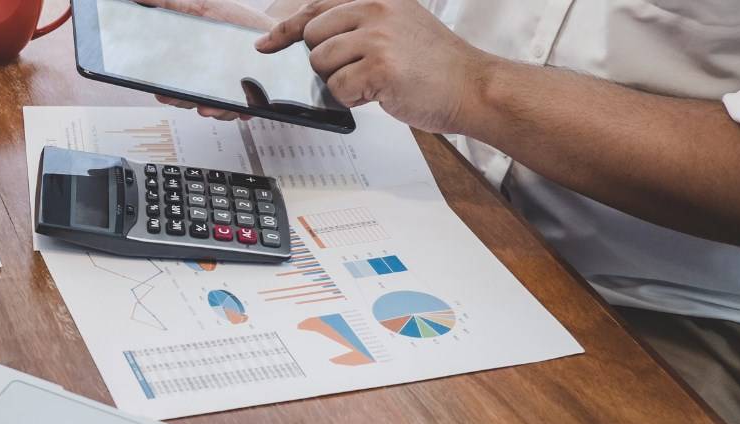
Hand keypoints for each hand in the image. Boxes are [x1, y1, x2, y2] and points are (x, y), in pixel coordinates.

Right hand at [137, 0, 274, 120]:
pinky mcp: (252, 96)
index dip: (165, 91)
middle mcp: (209, 83)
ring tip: (211, 106)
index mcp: (192, 66)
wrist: (268, 26)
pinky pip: (245, 109)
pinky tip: (243, 109)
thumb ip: (168, 4)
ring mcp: (229, 91)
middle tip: (183, 98)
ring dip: (214, 111)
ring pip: (217, 110)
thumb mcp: (198, 7)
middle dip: (186, 102)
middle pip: (190, 101)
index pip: (172, 86)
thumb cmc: (233, 19)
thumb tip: (140, 0)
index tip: (161, 92)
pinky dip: (243, 111)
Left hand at [256, 0, 500, 132]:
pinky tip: (379, 94)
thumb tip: (308, 37)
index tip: (266, 43)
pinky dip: (352, 99)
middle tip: (357, 71)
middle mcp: (376, 10)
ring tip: (374, 82)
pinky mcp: (379, 67)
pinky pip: (337, 88)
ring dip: (340, 82)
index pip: (316, 8)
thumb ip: (359, 23)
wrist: (473, 86)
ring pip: (321, 64)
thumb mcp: (399, 24)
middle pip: (312, 39)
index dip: (285, 28)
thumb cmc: (436, 64)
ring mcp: (377, 37)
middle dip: (325, 62)